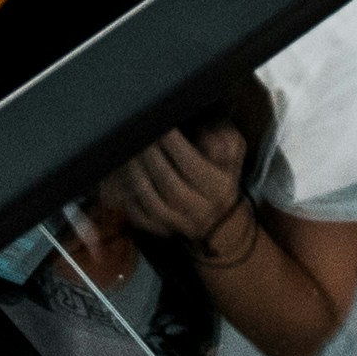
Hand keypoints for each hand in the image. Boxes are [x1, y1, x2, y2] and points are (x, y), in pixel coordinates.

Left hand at [98, 122, 250, 248]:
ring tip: (128, 152)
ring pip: (152, 203)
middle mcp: (200, 210)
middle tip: (138, 134)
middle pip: (170, 185)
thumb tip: (208, 140)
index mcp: (219, 188)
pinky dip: (129, 196)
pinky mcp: (161, 231)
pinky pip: (140, 216)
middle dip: (151, 157)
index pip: (192, 165)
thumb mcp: (233, 152)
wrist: (219, 217)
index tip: (161, 124)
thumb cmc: (220, 172)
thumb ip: (226, 141)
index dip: (173, 144)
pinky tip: (123, 176)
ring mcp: (179, 224)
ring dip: (136, 175)